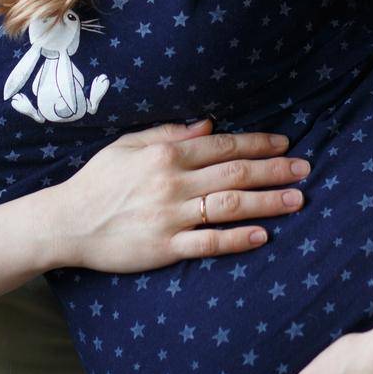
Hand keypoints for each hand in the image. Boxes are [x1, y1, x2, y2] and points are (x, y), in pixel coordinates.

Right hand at [53, 116, 311, 273]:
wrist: (68, 222)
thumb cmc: (98, 180)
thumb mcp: (129, 144)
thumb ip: (169, 133)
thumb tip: (208, 125)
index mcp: (166, 153)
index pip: (222, 146)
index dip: (257, 145)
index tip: (284, 145)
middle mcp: (173, 183)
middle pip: (235, 174)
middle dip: (274, 171)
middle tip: (305, 170)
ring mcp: (171, 217)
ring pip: (229, 206)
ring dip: (267, 203)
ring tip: (296, 201)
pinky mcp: (165, 248)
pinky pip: (209, 243)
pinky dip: (237, 239)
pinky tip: (262, 235)